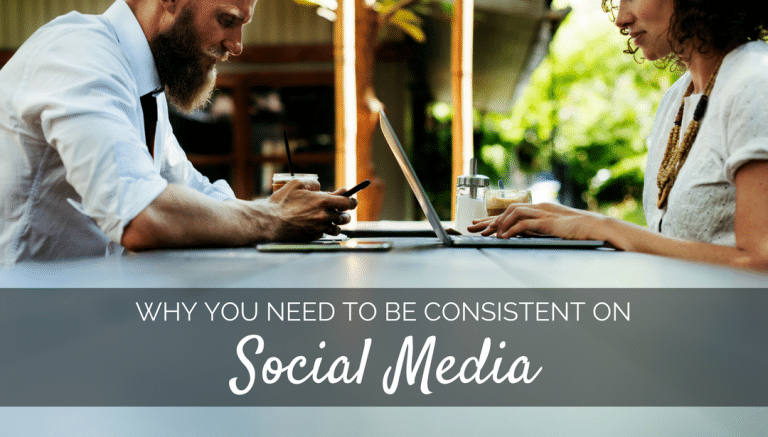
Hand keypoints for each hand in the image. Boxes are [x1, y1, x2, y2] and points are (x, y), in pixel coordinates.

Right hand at [267, 179, 356, 240]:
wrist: (271, 222)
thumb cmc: (282, 202)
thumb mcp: (297, 184)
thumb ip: (313, 183)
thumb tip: (320, 187)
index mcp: (323, 201)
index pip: (347, 202)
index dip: (352, 201)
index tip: (352, 200)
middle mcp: (324, 216)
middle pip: (344, 216)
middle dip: (345, 213)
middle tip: (341, 210)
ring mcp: (319, 228)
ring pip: (336, 228)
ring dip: (337, 223)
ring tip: (333, 219)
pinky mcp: (313, 237)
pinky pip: (325, 234)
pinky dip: (325, 230)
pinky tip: (319, 225)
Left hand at [467, 202, 606, 240]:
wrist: (595, 227)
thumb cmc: (577, 229)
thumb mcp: (554, 227)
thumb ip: (538, 227)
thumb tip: (521, 233)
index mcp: (539, 208)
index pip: (511, 211)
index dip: (494, 218)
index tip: (480, 225)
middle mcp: (538, 207)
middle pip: (508, 209)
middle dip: (489, 219)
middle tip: (474, 228)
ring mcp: (543, 213)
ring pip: (513, 212)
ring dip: (499, 223)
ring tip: (489, 234)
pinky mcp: (547, 222)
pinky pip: (524, 223)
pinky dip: (512, 229)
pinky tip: (504, 236)